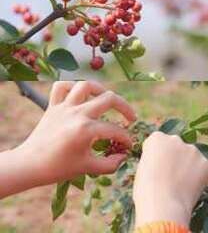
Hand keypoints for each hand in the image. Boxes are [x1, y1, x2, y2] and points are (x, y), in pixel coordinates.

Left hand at [0, 81, 135, 197]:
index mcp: (86, 129)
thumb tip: (123, 156)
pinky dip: (72, 87)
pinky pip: (61, 87)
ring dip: (101, 90)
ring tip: (107, 100)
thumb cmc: (59, 168)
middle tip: (130, 118)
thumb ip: (111, 164)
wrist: (29, 165)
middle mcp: (77, 114)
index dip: (126, 138)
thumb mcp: (88, 168)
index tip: (128, 146)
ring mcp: (64, 107)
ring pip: (86, 85)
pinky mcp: (53, 106)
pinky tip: (81, 96)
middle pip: (109, 99)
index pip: (115, 130)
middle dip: (125, 108)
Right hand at [133, 132, 207, 227]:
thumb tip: (162, 163)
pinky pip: (200, 167)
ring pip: (190, 156)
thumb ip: (154, 159)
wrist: (163, 205)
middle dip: (174, 157)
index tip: (155, 168)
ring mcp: (192, 150)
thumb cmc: (146, 190)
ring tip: (180, 184)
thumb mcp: (142, 169)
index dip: (156, 156)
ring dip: (186, 165)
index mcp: (157, 138)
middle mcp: (176, 139)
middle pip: (175, 146)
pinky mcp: (205, 162)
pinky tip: (189, 187)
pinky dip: (197, 175)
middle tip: (170, 177)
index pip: (157, 142)